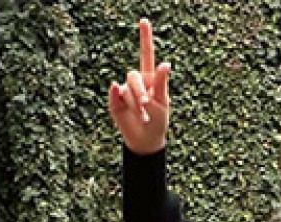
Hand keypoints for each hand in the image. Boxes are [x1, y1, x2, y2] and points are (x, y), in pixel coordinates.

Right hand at [108, 18, 170, 154]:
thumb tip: (166, 63)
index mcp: (150, 79)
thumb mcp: (163, 102)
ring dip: (136, 103)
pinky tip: (122, 103)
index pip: (147, 55)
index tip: (144, 21)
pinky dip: (117, 98)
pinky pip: (114, 95)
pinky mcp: (115, 101)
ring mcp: (124, 91)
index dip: (145, 38)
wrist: (146, 140)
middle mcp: (136, 82)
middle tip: (148, 104)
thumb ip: (162, 83)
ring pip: (126, 89)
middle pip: (134, 76)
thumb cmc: (158, 121)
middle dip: (140, 91)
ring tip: (144, 116)